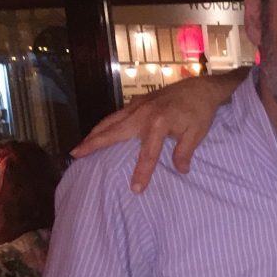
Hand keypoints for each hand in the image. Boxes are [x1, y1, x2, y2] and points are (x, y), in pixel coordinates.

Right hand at [70, 70, 242, 191]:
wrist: (201, 87)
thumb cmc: (200, 111)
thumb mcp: (197, 133)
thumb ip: (185, 152)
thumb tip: (180, 170)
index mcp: (159, 123)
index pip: (147, 154)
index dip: (141, 173)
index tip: (135, 189)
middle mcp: (142, 114)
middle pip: (113, 132)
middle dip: (93, 144)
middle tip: (75, 154)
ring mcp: (137, 105)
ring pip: (110, 120)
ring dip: (94, 133)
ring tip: (80, 145)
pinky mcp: (137, 101)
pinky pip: (116, 115)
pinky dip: (105, 124)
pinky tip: (99, 132)